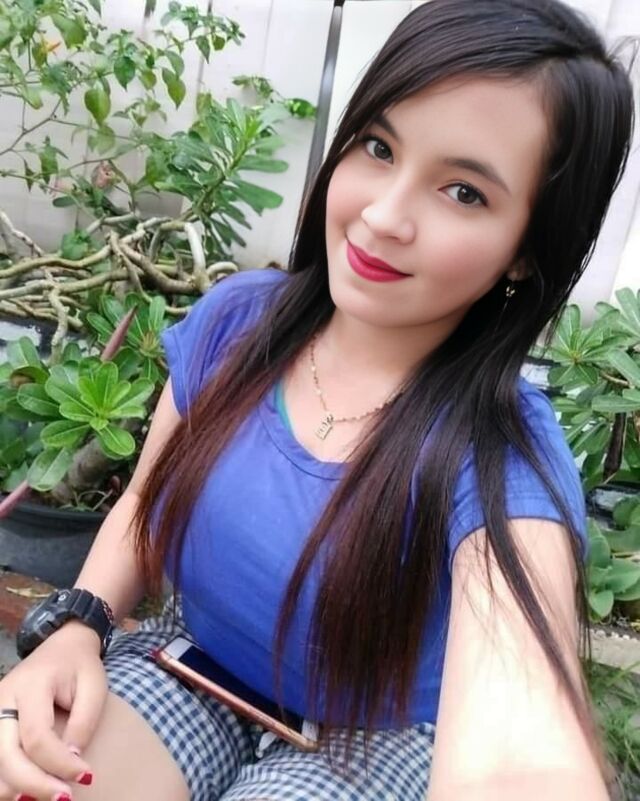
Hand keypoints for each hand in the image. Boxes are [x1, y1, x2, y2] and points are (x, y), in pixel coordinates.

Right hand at [0, 622, 107, 799]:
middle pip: (7, 755)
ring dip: (18, 787)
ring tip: (48, 794)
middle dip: (35, 784)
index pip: (37, 736)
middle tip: (65, 798)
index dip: (59, 763)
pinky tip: (29, 790)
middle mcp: (3, 699)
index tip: (86, 776)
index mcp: (31, 685)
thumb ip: (84, 722)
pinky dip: (8, 781)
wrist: (61, 646)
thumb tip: (72, 761)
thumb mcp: (94, 686)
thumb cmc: (80, 666)